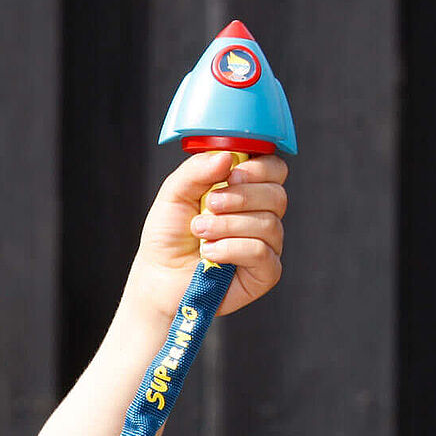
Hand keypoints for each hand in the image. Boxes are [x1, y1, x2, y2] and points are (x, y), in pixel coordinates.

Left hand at [124, 150, 289, 319]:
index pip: (274, 169)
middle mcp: (261, 216)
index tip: (231, 174)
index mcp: (246, 191)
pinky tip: (210, 252)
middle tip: (210, 205)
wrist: (158, 278)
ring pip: (268, 224)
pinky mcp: (265, 273)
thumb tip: (227, 156)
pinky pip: (262, 252)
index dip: (259, 168)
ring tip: (200, 231)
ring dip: (228, 225)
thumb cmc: (168, 236)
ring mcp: (267, 245)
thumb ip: (197, 169)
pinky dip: (232, 249)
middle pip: (277, 195)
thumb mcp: (174, 193)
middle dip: (241, 197)